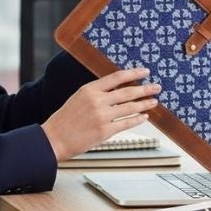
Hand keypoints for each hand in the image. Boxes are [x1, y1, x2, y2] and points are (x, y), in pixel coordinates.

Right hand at [41, 67, 160, 161]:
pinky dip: (137, 119)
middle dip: (145, 89)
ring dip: (145, 104)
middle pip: (127, 92)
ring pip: (130, 107)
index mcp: (89, 89)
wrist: (53, 139)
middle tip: (157, 87)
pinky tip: (144, 116)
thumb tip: (118, 90)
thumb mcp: (78, 98)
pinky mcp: (105, 131)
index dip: (133, 73)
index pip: (116, 77)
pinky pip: (126, 123)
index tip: (145, 71)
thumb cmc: (64, 120)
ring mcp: (102, 116)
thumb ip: (96, 93)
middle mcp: (97, 101)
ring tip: (154, 101)